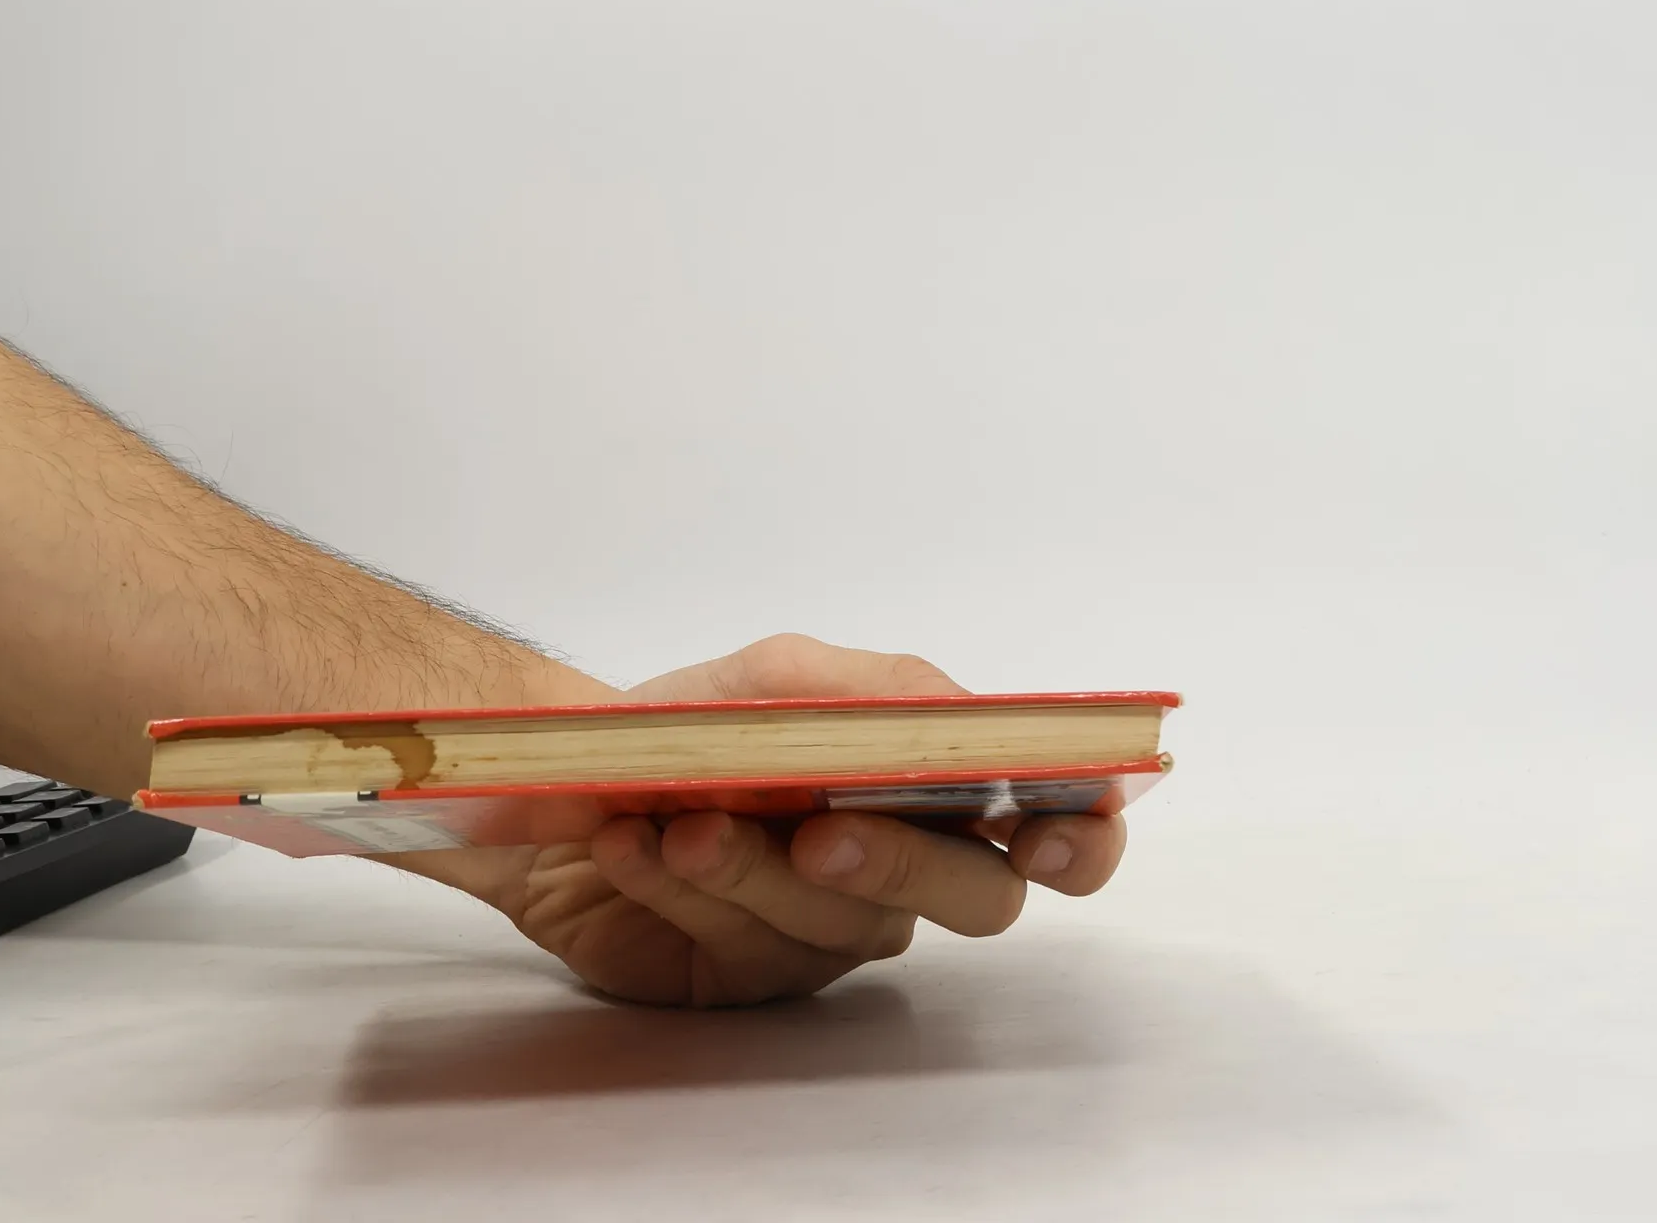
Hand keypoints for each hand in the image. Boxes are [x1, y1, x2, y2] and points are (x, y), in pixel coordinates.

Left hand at [408, 634, 1126, 1007]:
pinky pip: (746, 945)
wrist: (575, 777)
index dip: (1081, 842)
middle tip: (820, 834)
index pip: (1056, 829)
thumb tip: (966, 718)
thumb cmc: (701, 721)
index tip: (1050, 840)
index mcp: (938, 790)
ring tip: (682, 821)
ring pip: (842, 925)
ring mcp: (834, 934)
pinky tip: (634, 844)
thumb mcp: (784, 677)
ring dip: (753, 867)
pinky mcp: (754, 978)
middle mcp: (906, 870)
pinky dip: (682, 886)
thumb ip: (883, 692)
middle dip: (900, 863)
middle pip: (974, 900)